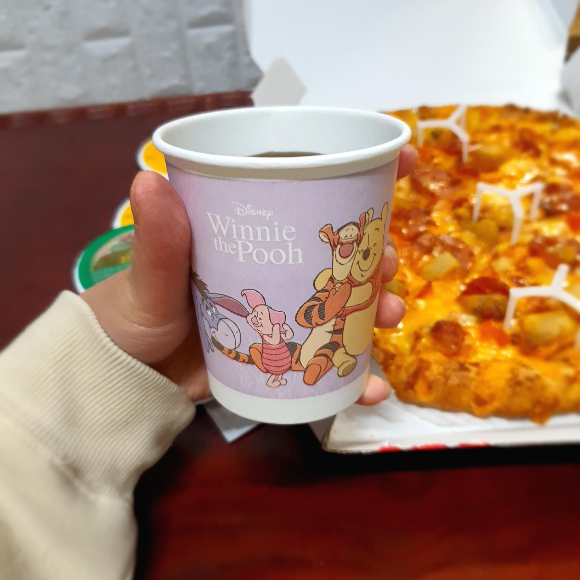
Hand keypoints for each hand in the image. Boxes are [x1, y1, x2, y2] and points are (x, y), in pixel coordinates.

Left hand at [82, 144, 417, 404]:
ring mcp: (287, 309)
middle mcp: (278, 263)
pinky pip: (331, 360)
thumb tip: (149, 178)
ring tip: (387, 315)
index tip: (406, 157)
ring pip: (347, 302)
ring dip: (376, 306)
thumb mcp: (149, 279)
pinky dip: (355, 375)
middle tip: (384, 262)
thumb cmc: (136, 316)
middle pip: (343, 249)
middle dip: (376, 251)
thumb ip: (157, 242)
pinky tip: (372, 387)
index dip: (363, 171)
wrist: (130, 378)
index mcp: (254, 230)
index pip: (310, 187)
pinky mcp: (288, 352)